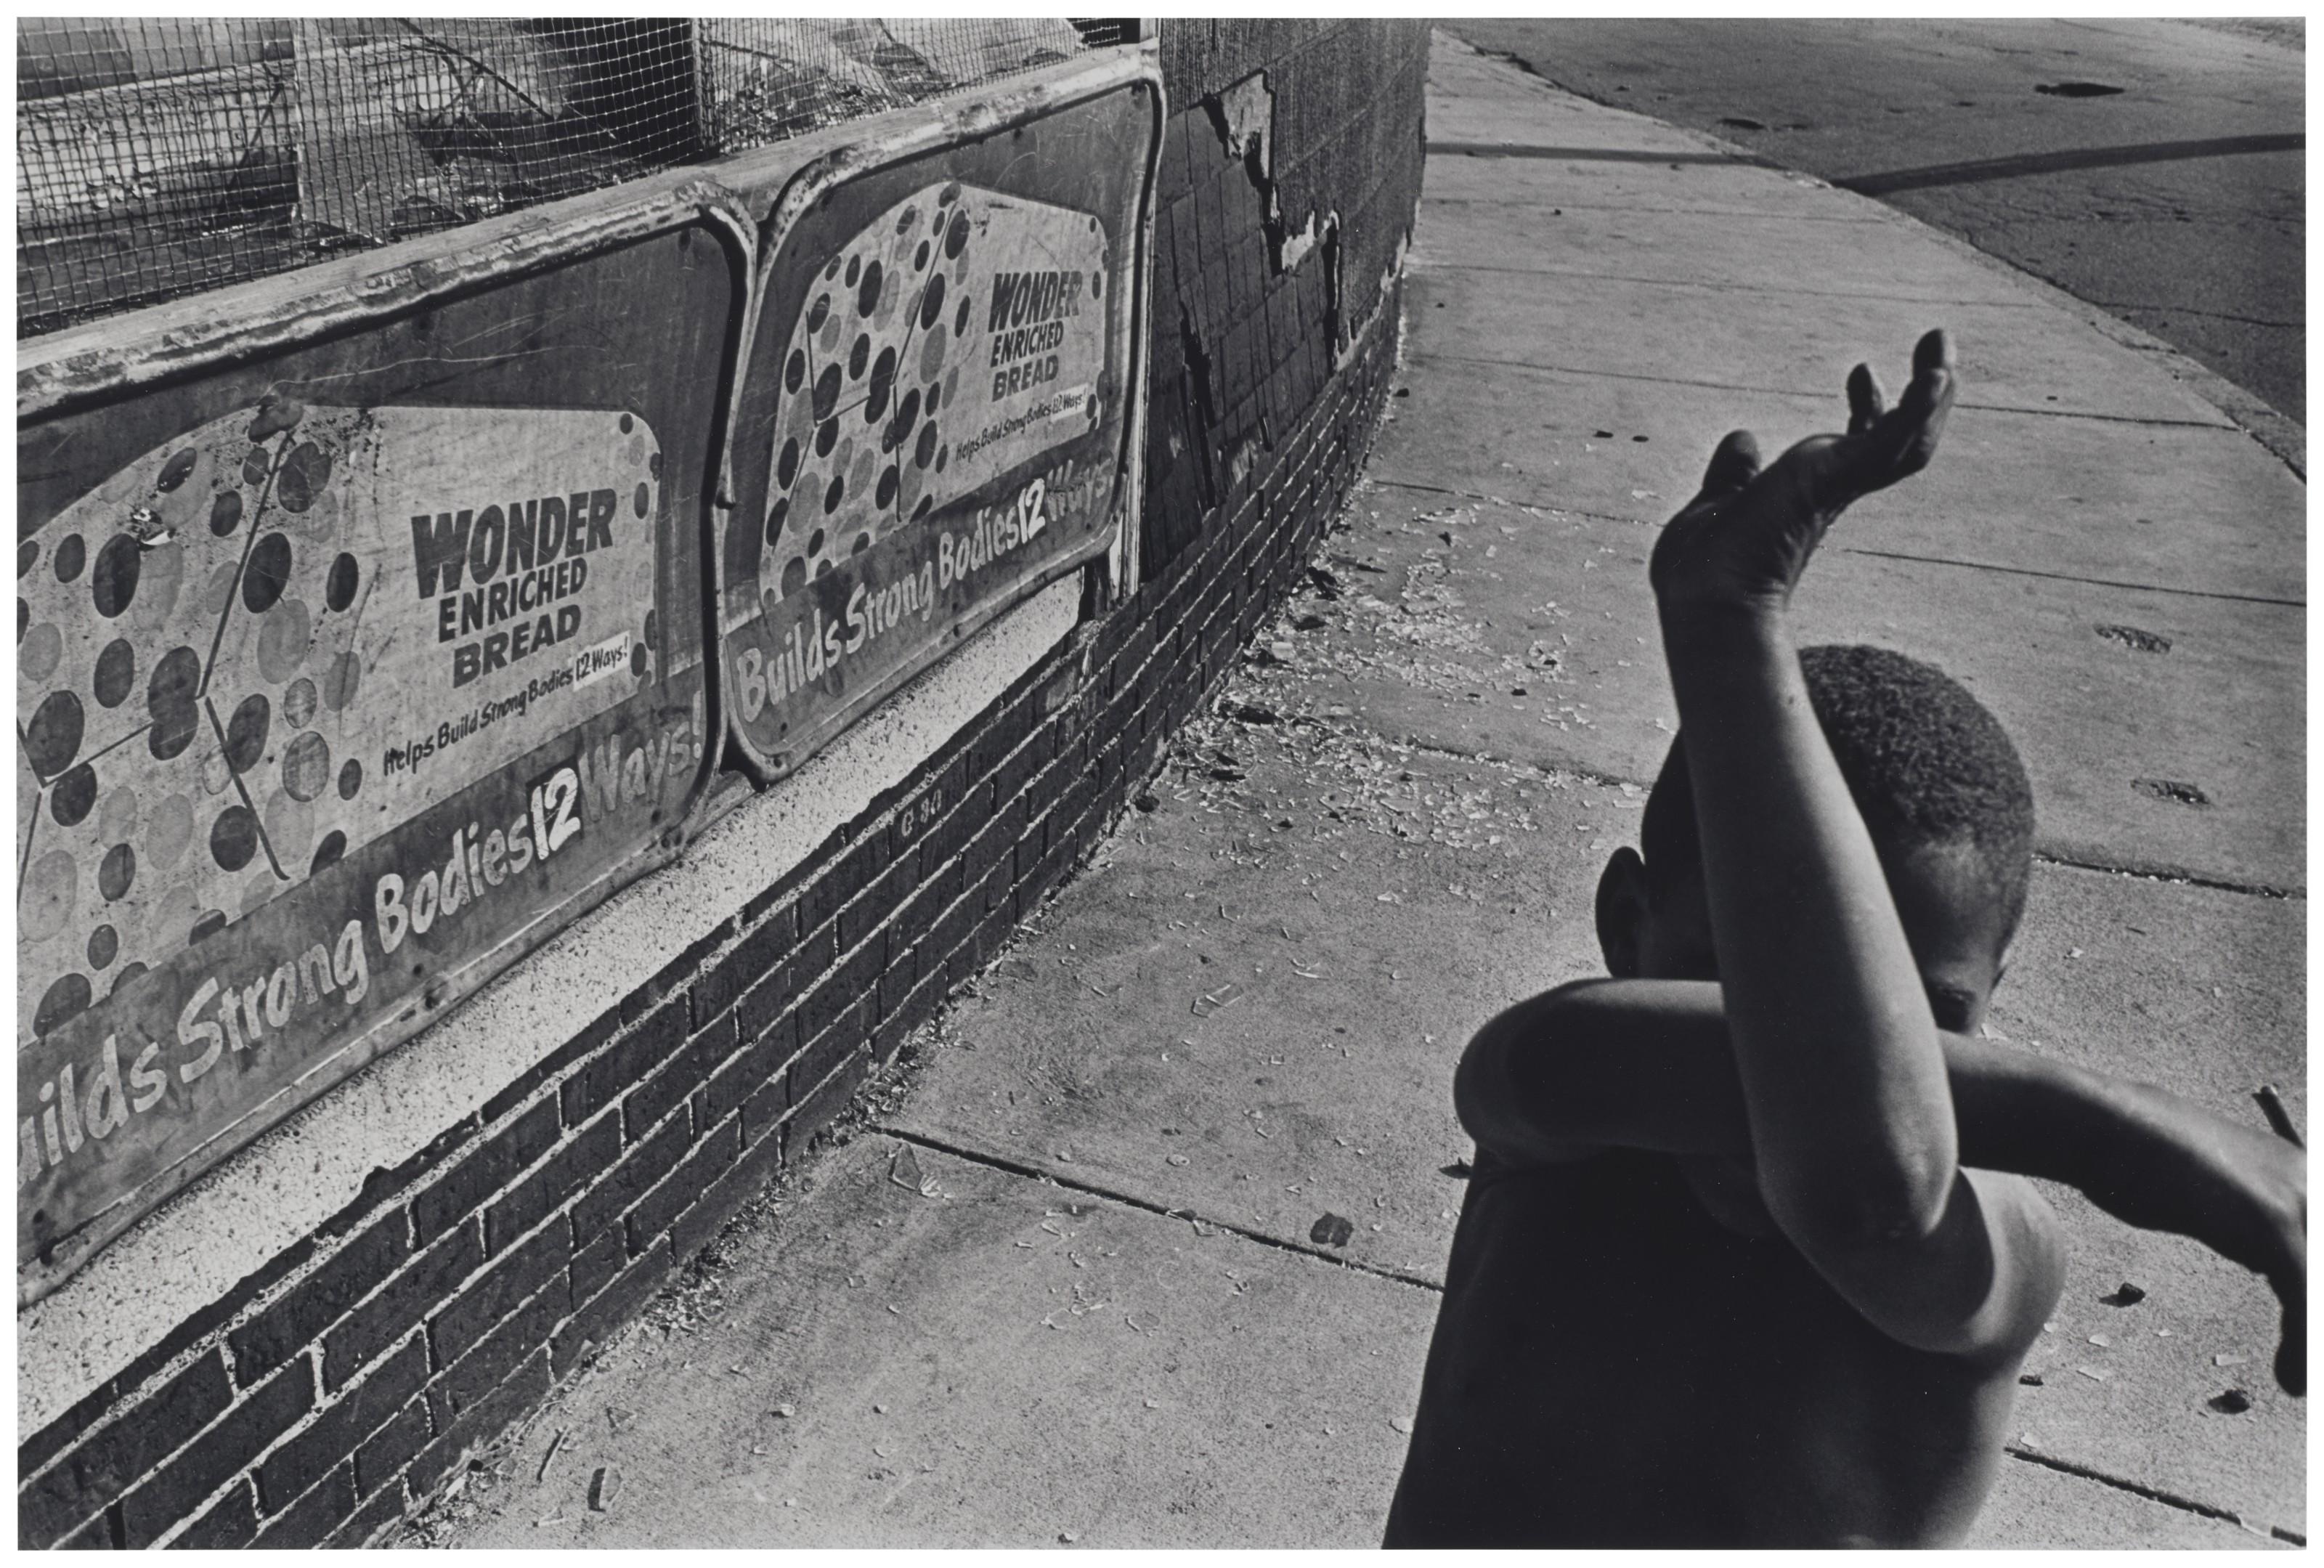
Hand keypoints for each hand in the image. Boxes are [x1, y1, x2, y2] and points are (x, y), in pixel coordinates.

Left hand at [1650, 329, 1956, 621]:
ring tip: (1941, 342)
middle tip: (1937, 341)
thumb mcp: (1717, 505)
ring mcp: (1836, 487)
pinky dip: (1917, 410)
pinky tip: (1935, 376)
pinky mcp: (1833, 480)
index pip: (1858, 446)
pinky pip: (1892, 444)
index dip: (1868, 408)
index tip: (1861, 371)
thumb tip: (1742, 439)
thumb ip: (1732, 475)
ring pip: (1912, 441)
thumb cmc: (1703, 573)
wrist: (1702, 599)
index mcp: (1810, 495)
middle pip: (1903, 439)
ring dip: (1933, 393)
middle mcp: (1833, 492)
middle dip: (1925, 393)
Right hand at [2081, 1090, 2305, 1395]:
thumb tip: (2270, 1261)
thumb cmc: (2147, 1161)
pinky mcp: (2272, 1222)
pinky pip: (2308, 1298)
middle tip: (2306, 1372)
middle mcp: (2314, 1183)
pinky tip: (2290, 1379)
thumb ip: (2253, 1226)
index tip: (2306, 1346)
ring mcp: (2298, 1199)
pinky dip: (2303, 1347)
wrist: (2108, 1128)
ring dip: (2314, 1343)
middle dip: (2319, 1325)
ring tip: (2303, 1385)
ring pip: (2323, 1287)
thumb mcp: (2217, 1197)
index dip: (2316, 1305)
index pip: (2321, 1244)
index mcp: (2309, 1176)